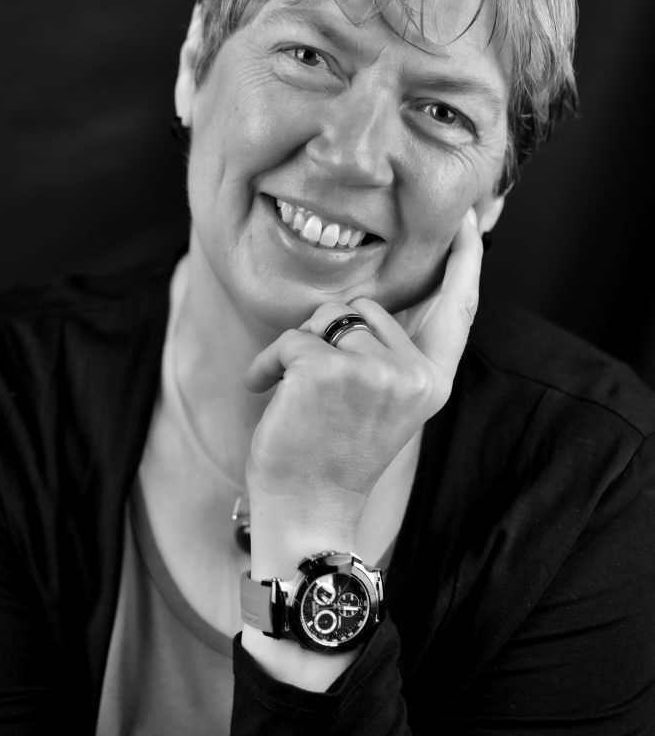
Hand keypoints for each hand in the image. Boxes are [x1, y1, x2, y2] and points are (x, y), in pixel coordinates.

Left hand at [243, 208, 482, 564]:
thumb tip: (366, 309)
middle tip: (315, 389)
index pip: (457, 309)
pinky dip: (269, 362)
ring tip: (294, 395)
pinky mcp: (329, 371)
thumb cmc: (333, 457)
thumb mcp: (381, 406)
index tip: (471, 221)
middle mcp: (413, 374)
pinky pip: (291, 338)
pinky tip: (264, 391)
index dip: (466, 262)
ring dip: (299, 348)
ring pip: (329, 316)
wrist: (308, 514)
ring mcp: (374, 371)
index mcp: (431, 382)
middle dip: (330, 336)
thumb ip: (390, 357)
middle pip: (365, 307)